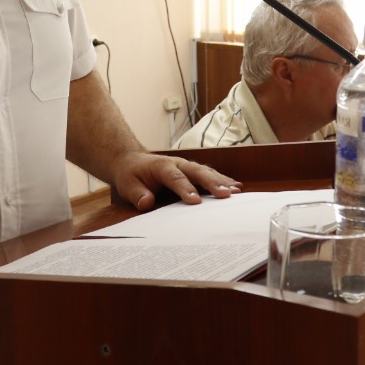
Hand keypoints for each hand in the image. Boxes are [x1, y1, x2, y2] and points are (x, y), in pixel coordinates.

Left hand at [112, 153, 241, 211]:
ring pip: (207, 172)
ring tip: (236, 191)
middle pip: (197, 172)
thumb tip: (146, 203)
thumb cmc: (131, 175)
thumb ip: (137, 194)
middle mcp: (178, 164)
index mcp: (162, 166)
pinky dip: (222, 181)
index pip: (175, 178)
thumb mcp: (127, 185)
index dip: (185, 189)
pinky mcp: (193, 172)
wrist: (133, 162)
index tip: (195, 201)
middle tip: (226, 195)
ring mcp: (188, 167)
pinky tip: (236, 188)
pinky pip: (209, 175)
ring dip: (221, 181)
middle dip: (212, 183)